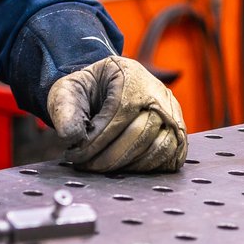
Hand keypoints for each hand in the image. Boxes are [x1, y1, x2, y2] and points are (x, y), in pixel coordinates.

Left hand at [46, 55, 186, 172]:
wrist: (104, 90)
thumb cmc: (87, 91)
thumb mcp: (67, 91)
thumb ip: (65, 110)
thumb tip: (72, 136)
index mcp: (131, 75)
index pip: (120, 111)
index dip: (99, 137)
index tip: (78, 153)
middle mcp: (158, 92)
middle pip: (142, 131)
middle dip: (110, 156)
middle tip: (86, 165)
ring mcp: (172, 113)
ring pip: (159, 147)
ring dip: (128, 165)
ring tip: (102, 168)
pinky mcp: (178, 132)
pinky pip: (171, 156)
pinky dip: (148, 167)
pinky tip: (123, 167)